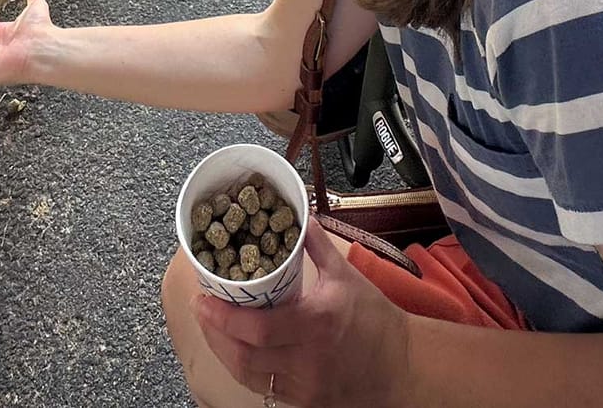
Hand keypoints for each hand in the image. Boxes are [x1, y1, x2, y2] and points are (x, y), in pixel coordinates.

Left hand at [195, 223, 413, 407]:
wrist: (402, 366)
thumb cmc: (375, 319)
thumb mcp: (346, 276)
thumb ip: (317, 244)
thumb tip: (299, 213)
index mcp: (316, 323)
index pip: (256, 328)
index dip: (222, 316)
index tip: (203, 299)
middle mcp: (307, 360)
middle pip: (244, 355)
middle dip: (214, 333)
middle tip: (201, 309)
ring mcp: (304, 386)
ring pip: (249, 375)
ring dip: (224, 352)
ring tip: (212, 328)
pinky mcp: (305, 402)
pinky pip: (264, 388)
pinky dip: (245, 369)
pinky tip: (236, 350)